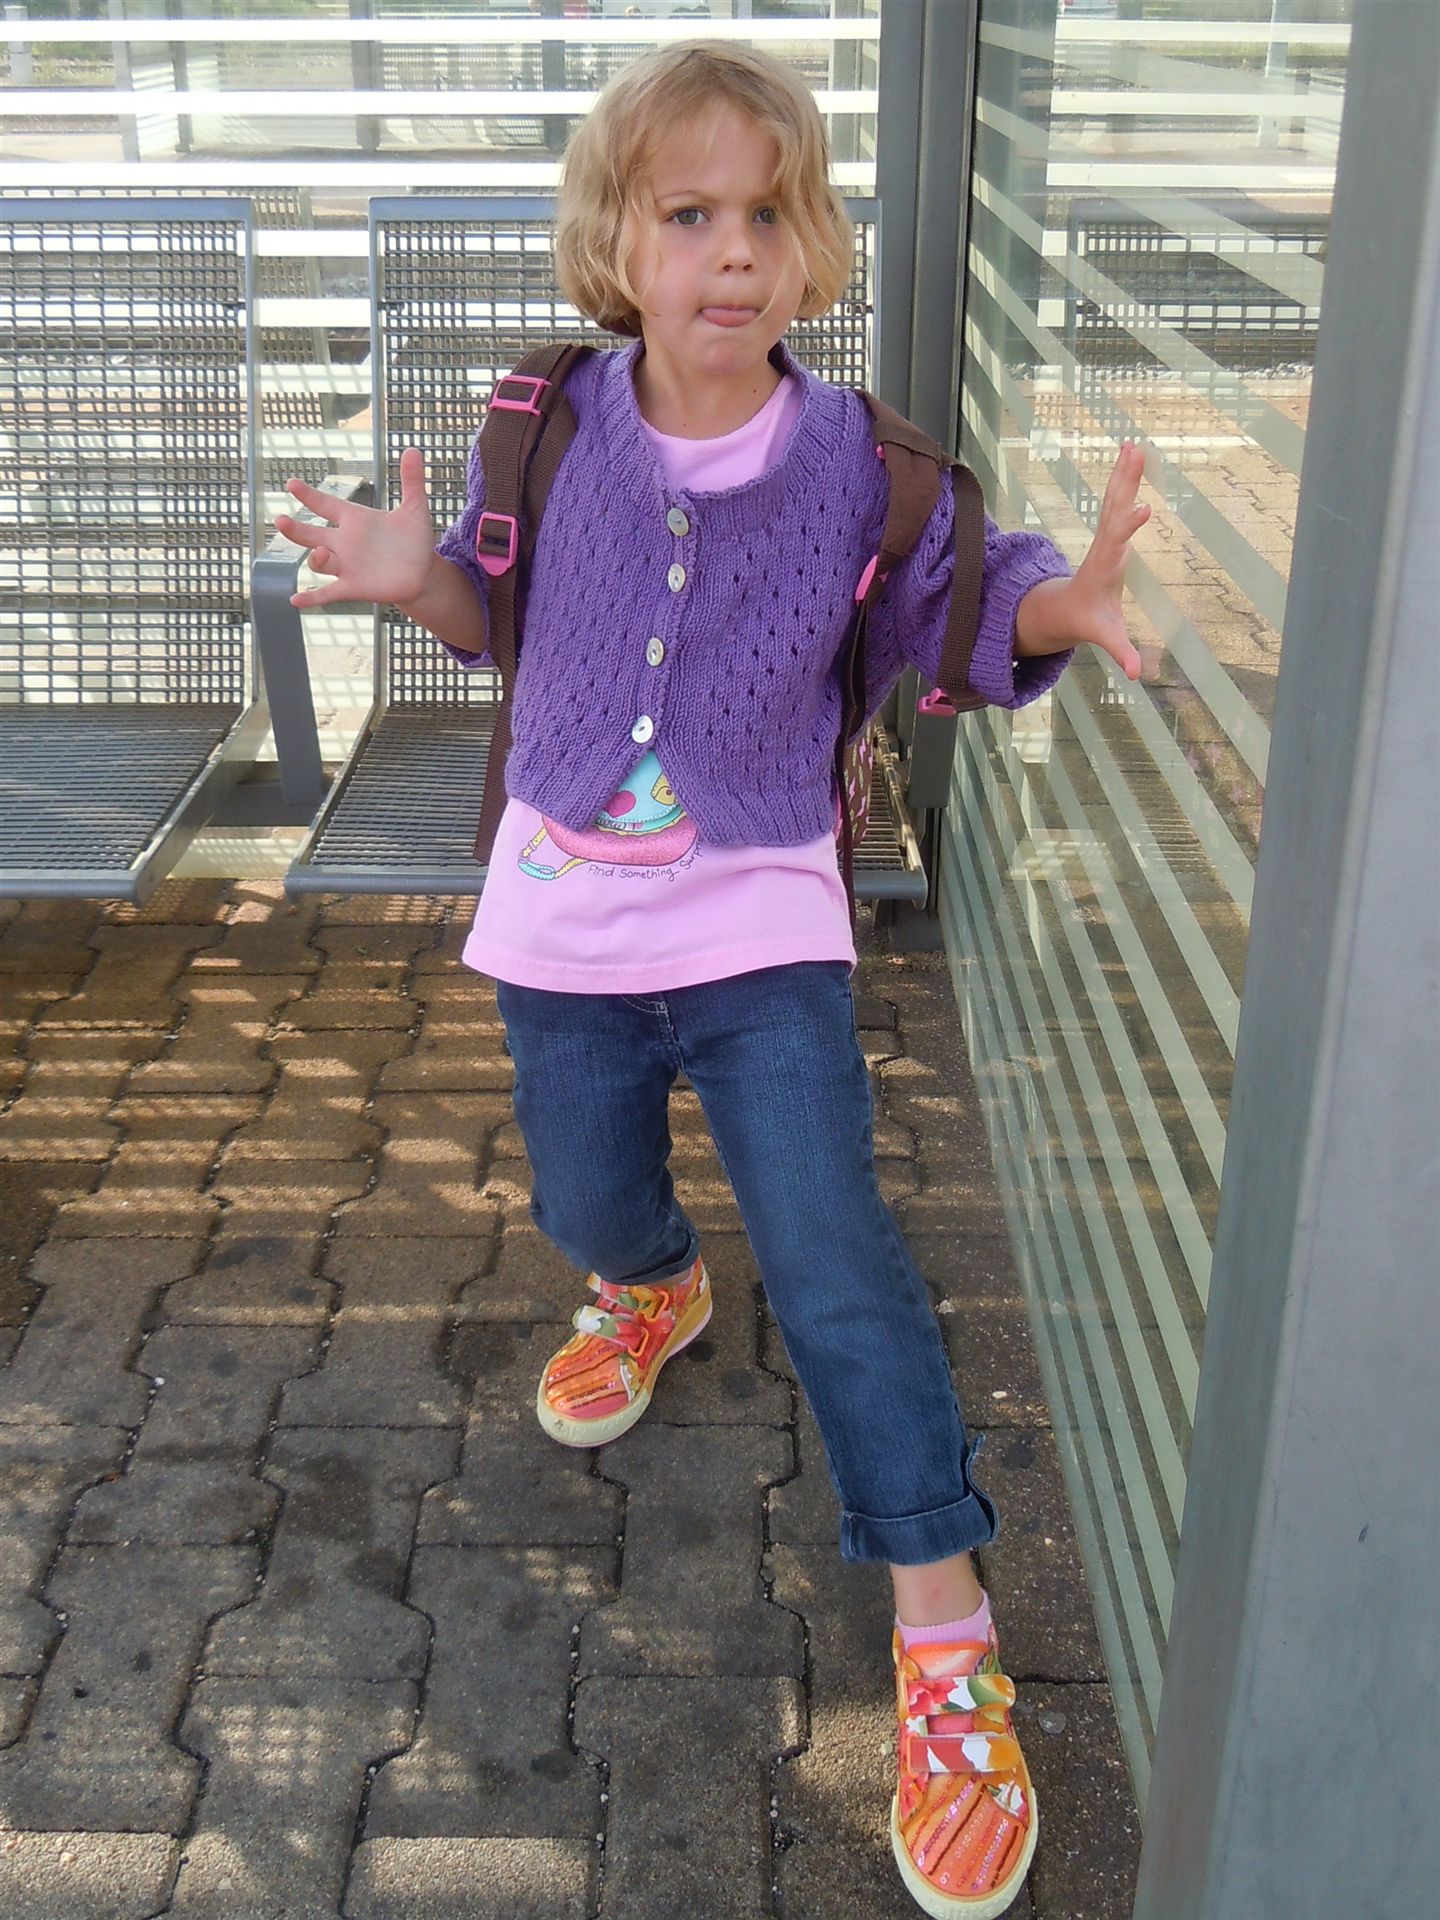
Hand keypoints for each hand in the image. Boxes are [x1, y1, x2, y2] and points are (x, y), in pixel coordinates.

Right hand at [276, 447, 435, 609]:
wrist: (422, 573)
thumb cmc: (414, 540)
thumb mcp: (415, 509)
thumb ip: (412, 481)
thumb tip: (414, 450)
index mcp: (354, 520)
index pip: (326, 504)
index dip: (310, 495)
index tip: (292, 484)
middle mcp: (344, 542)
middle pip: (310, 534)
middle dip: (294, 529)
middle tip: (280, 520)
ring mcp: (346, 566)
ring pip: (319, 562)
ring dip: (317, 558)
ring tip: (321, 552)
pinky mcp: (353, 587)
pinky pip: (327, 593)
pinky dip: (312, 598)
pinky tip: (295, 600)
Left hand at [1015, 440, 1149, 679]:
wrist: (1064, 609)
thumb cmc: (1089, 620)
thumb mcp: (1104, 636)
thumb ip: (1120, 652)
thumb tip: (1137, 675)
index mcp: (1103, 567)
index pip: (1116, 543)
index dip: (1128, 527)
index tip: (1142, 509)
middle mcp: (1102, 546)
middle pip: (1113, 511)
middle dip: (1124, 484)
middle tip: (1134, 455)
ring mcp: (1104, 536)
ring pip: (1114, 499)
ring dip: (1124, 472)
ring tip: (1134, 444)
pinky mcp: (1109, 530)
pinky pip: (1117, 499)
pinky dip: (1125, 476)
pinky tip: (1131, 452)